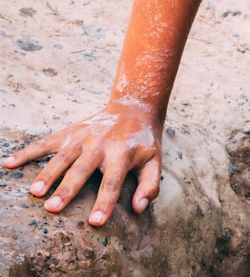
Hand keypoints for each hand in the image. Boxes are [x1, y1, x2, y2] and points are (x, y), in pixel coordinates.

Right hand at [2, 101, 162, 225]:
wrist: (133, 108)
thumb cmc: (143, 142)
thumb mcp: (154, 161)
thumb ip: (149, 185)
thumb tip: (138, 208)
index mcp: (122, 154)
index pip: (112, 181)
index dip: (105, 202)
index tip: (95, 222)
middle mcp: (100, 145)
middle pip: (82, 169)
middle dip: (67, 189)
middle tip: (52, 208)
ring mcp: (82, 137)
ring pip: (62, 157)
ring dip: (47, 174)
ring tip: (34, 192)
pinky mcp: (69, 132)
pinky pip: (45, 143)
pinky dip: (27, 153)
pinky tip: (8, 164)